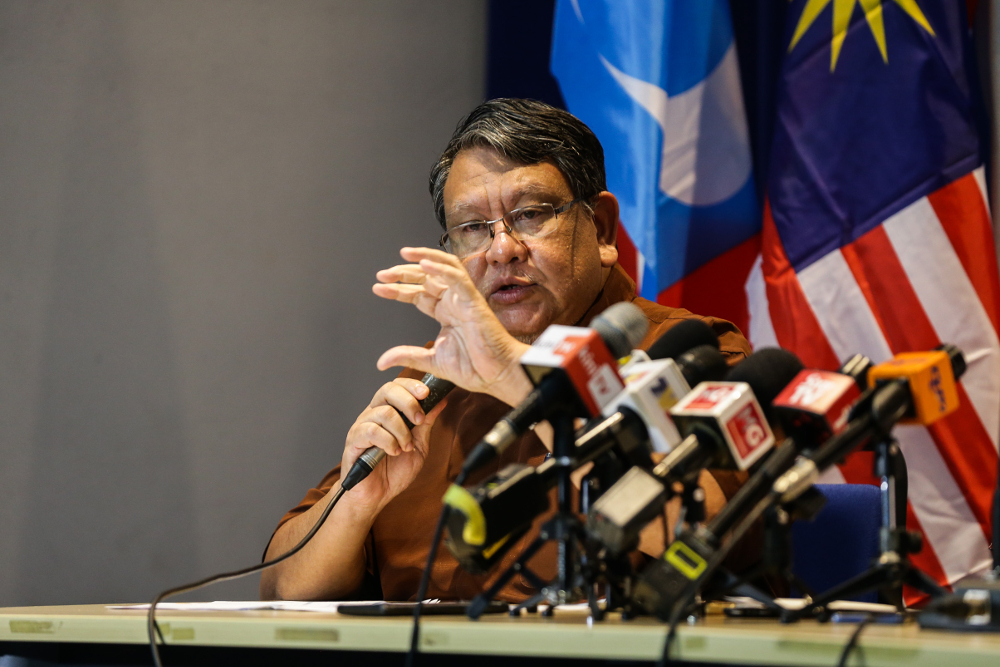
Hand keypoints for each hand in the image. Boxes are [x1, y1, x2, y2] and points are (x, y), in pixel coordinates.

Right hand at [340, 378, 448, 510]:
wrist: (376, 496)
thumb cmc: (394, 471)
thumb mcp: (419, 445)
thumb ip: (426, 423)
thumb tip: (440, 400)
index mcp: (388, 412)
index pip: (396, 386)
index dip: (411, 385)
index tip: (427, 393)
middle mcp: (373, 414)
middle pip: (387, 390)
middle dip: (409, 402)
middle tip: (419, 420)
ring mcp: (361, 426)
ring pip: (383, 413)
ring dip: (401, 431)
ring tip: (406, 448)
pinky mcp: (354, 441)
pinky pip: (371, 431)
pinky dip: (388, 441)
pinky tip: (393, 452)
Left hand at [372, 247, 531, 405]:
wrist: (497, 375)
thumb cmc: (474, 368)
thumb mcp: (431, 361)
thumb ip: (407, 355)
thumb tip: (381, 362)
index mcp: (445, 313)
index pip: (418, 294)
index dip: (398, 289)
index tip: (378, 287)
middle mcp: (453, 303)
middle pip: (426, 278)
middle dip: (403, 273)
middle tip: (382, 274)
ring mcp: (463, 300)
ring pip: (443, 269)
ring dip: (423, 260)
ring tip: (402, 256)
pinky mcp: (474, 301)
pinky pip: (458, 279)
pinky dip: (442, 269)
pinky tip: (424, 265)